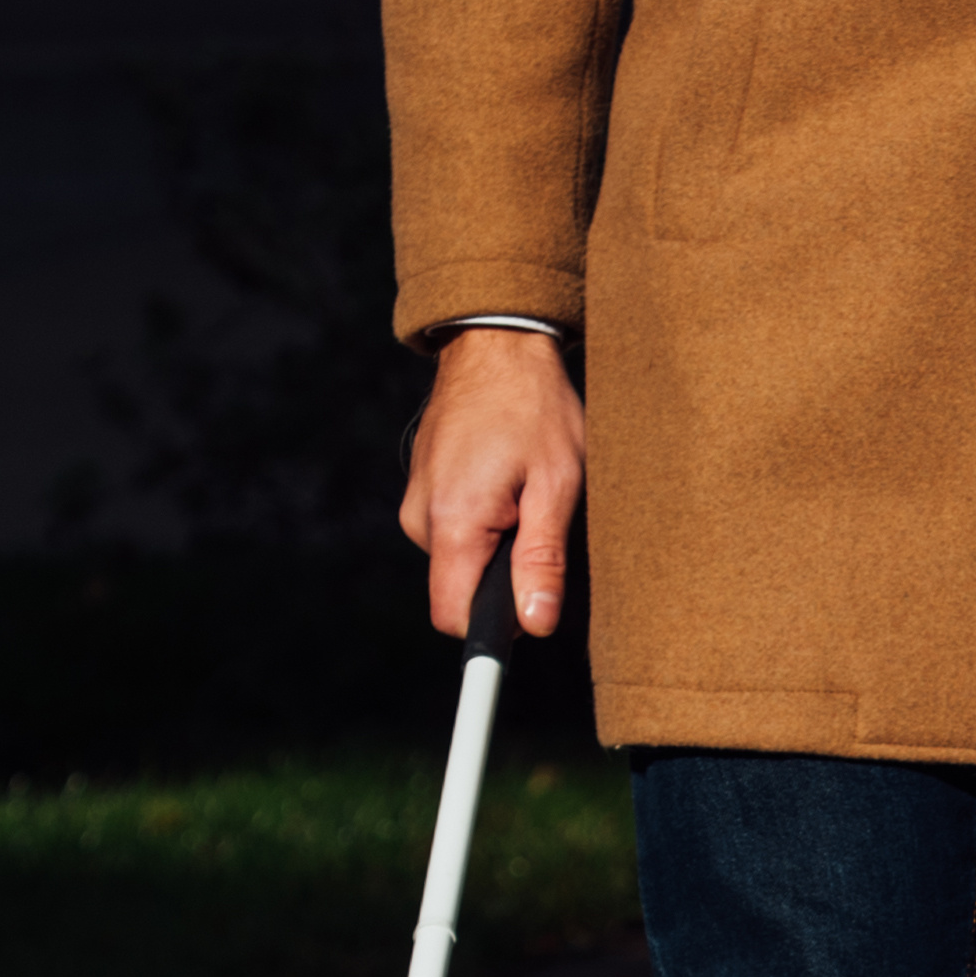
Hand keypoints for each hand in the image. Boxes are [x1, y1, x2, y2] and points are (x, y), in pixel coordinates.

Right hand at [398, 326, 582, 637]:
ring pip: (462, 561)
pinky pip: (455, 532)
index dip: (491, 631)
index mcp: (453, 521)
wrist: (496, 345)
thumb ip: (542, 559)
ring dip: (498, 544)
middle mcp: (421, 518)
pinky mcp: (423, 492)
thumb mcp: (557, 485)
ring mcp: (417, 503)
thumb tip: (535, 624)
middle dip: (504, 577)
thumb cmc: (535, 407)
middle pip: (461, 590)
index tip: (525, 620)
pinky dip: (485, 522)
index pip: (454, 617)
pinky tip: (506, 481)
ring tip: (525, 492)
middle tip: (539, 521)